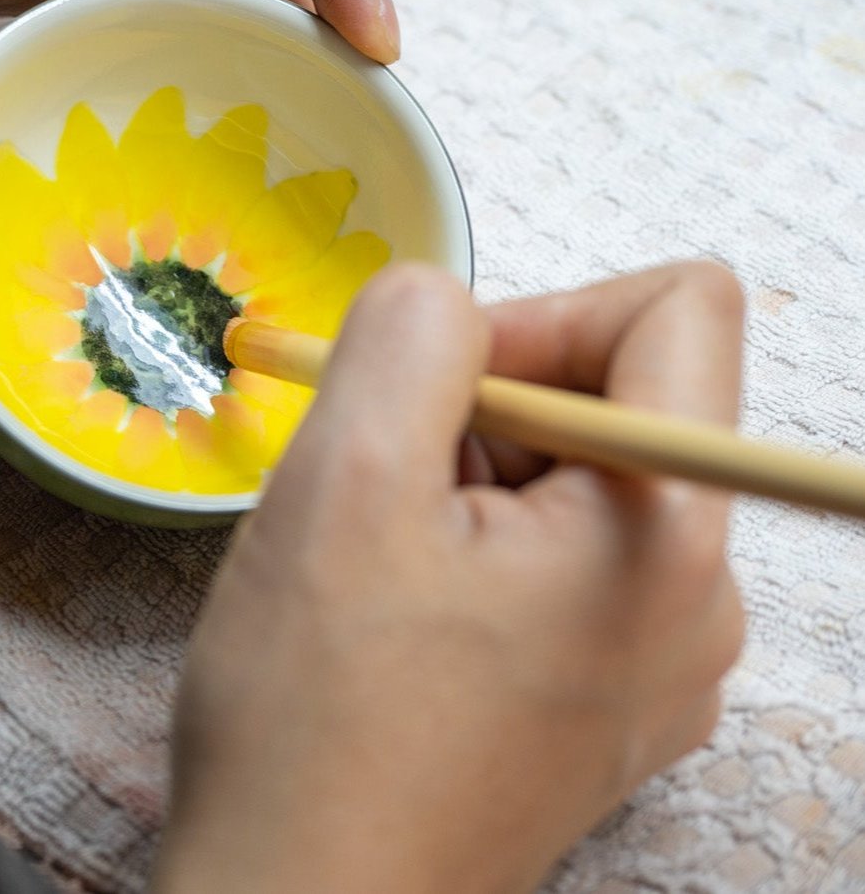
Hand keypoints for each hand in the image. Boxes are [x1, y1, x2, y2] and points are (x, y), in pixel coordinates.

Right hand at [155, 261, 745, 893]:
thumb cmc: (318, 716)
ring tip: (378, 560)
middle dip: (487, 406)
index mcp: (667, 533)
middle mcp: (697, 601)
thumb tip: (446, 297)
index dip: (545, 309)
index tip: (438, 379)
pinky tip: (399, 609)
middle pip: (618, 396)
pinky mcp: (602, 698)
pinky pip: (556, 557)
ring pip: (572, 477)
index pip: (676, 310)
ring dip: (466, 476)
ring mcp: (655, 662)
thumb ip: (412, 332)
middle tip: (381, 484)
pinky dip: (472, 544)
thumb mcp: (346, 477)